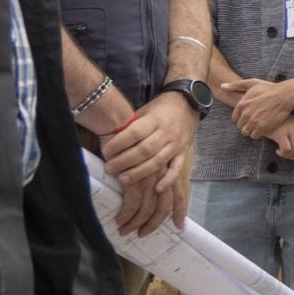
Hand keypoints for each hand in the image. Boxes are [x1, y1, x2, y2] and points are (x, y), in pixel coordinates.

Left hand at [102, 93, 197, 234]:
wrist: (188, 105)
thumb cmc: (160, 108)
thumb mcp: (144, 110)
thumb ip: (131, 125)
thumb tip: (108, 138)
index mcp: (155, 119)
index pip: (136, 133)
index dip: (120, 143)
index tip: (105, 151)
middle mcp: (167, 132)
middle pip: (145, 150)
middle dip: (125, 161)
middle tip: (110, 169)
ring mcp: (177, 144)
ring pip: (158, 161)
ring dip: (140, 173)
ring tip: (123, 181)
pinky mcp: (183, 153)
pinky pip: (177, 169)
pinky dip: (168, 180)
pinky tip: (157, 189)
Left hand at [224, 77, 293, 139]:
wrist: (284, 95)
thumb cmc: (269, 88)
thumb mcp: (252, 83)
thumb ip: (235, 85)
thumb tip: (222, 86)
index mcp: (242, 104)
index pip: (234, 118)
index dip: (241, 119)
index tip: (248, 118)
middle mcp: (245, 114)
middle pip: (240, 126)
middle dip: (245, 125)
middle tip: (254, 123)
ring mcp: (253, 122)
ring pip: (246, 132)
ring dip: (251, 131)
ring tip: (258, 127)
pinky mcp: (262, 128)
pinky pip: (254, 136)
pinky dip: (258, 134)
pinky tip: (263, 129)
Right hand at [266, 115, 293, 161]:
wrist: (262, 116)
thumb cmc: (274, 123)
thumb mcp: (289, 125)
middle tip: (287, 157)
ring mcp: (290, 129)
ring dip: (288, 156)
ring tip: (281, 153)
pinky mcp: (281, 133)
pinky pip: (287, 149)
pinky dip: (283, 153)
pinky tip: (277, 151)